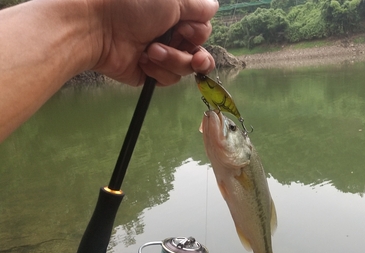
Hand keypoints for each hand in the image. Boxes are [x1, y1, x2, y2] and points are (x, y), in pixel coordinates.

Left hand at [88, 0, 218, 85]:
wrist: (96, 26)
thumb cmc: (133, 4)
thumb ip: (198, 6)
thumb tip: (214, 7)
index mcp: (175, 15)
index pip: (202, 30)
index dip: (198, 33)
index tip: (186, 29)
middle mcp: (169, 34)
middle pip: (198, 52)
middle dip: (193, 54)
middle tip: (189, 52)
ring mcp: (159, 55)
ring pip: (186, 68)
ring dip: (173, 60)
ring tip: (151, 50)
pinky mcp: (149, 74)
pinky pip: (168, 79)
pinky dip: (159, 71)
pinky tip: (143, 60)